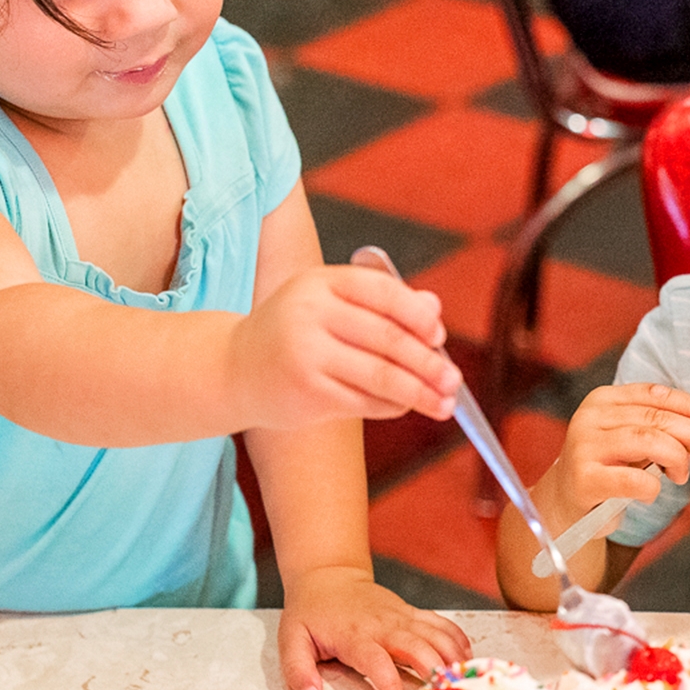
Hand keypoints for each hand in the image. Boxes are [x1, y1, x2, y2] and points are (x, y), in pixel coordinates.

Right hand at [229, 265, 458, 429]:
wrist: (236, 369)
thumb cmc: (296, 333)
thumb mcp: (331, 305)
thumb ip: (382, 303)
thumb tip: (434, 307)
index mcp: (321, 283)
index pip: (384, 292)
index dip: (418, 315)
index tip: (439, 336)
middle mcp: (311, 314)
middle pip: (388, 338)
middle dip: (429, 363)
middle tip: (454, 379)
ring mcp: (307, 354)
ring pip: (381, 375)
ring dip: (420, 393)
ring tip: (445, 403)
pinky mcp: (307, 392)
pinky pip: (365, 401)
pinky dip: (392, 406)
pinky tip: (405, 407)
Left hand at [278, 565, 470, 689]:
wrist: (329, 575)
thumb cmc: (311, 612)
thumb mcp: (291, 640)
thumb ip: (298, 670)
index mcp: (354, 637)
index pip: (378, 663)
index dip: (390, 685)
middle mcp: (383, 626)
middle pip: (417, 647)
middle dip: (433, 670)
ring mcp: (401, 617)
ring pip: (435, 635)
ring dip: (452, 657)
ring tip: (463, 680)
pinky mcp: (412, 613)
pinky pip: (441, 624)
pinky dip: (457, 640)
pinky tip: (466, 659)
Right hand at [536, 383, 689, 524]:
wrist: (567, 504)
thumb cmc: (610, 469)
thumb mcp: (637, 441)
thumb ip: (670, 430)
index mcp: (605, 399)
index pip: (656, 393)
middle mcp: (591, 416)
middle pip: (657, 417)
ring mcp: (585, 446)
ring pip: (650, 441)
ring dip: (677, 459)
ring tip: (680, 474)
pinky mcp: (584, 478)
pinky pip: (635, 479)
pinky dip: (653, 488)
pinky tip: (650, 492)